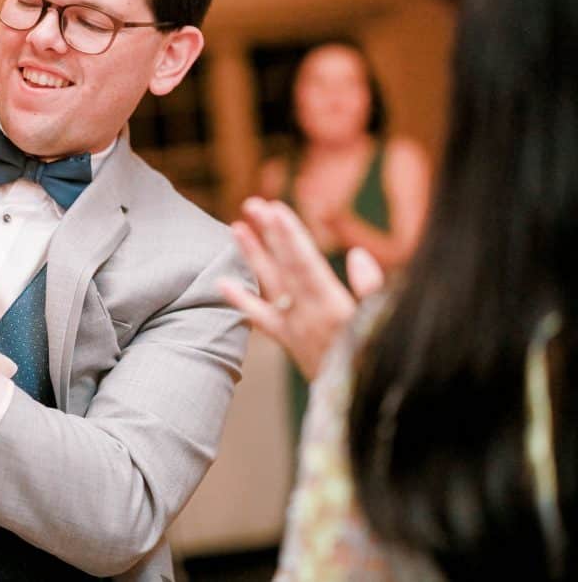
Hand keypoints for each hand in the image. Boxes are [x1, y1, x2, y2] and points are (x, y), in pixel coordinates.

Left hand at [219, 197, 382, 380]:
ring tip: (235, 227)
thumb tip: (358, 254)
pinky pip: (261, 320)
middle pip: (284, 267)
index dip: (290, 235)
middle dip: (269, 234)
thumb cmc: (379, 360)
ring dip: (253, 256)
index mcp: (334, 308)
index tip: (275, 209)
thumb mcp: (385, 324)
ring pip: (270, 285)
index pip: (306, 263)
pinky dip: (241, 301)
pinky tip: (222, 283)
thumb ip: (373, 289)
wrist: (359, 404)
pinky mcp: (289, 341)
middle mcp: (308, 315)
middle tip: (253, 204)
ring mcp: (294, 328)